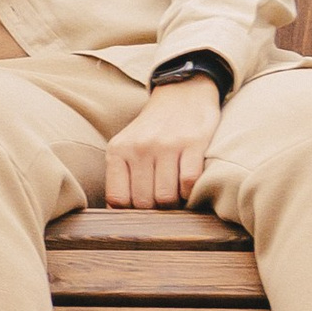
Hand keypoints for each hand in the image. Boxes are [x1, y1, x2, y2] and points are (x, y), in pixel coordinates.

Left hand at [104, 78, 220, 208]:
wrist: (181, 93)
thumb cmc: (152, 129)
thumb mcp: (127, 146)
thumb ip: (121, 177)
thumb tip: (120, 217)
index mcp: (118, 150)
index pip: (118, 199)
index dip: (130, 214)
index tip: (141, 213)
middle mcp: (139, 147)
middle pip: (144, 202)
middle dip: (155, 211)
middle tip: (162, 205)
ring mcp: (166, 144)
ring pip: (166, 197)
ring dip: (174, 204)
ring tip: (176, 196)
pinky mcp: (193, 142)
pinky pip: (189, 183)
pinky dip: (191, 192)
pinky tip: (188, 185)